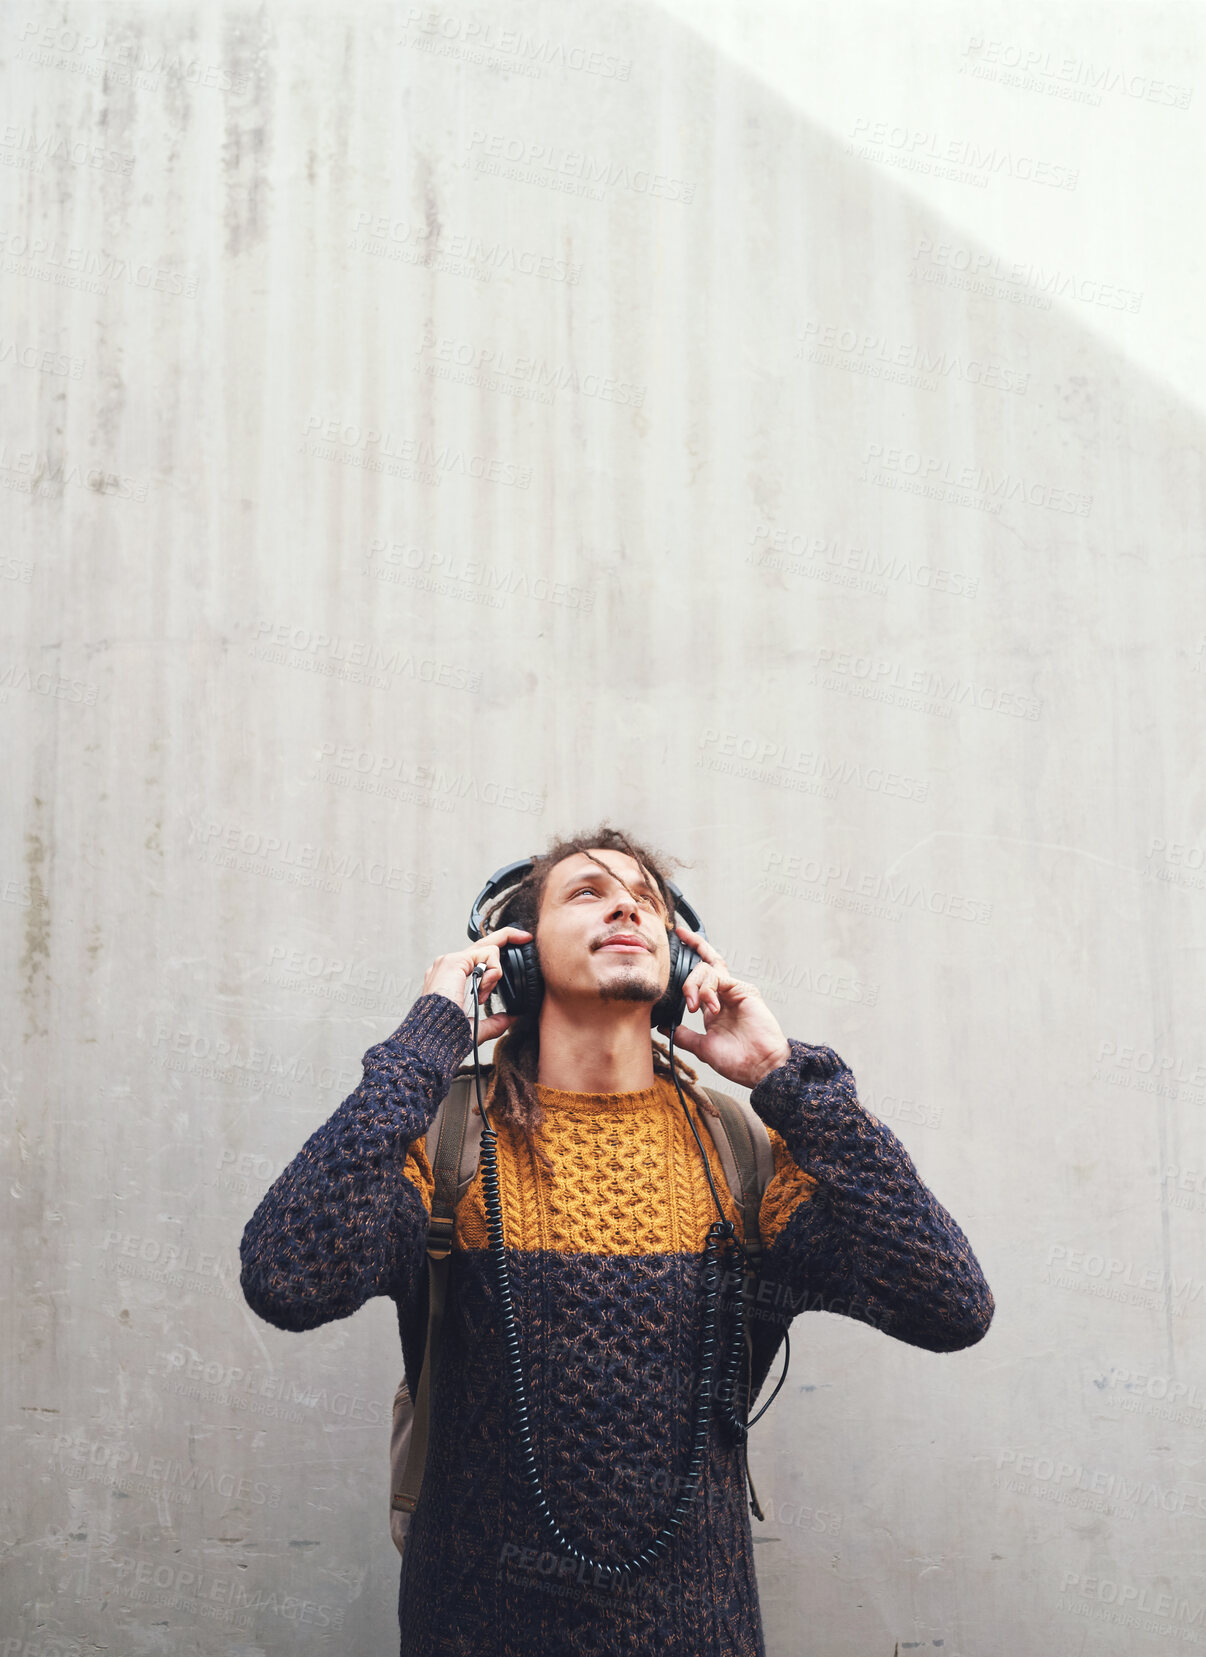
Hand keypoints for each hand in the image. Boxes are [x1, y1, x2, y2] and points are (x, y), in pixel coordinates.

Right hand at [421, 926, 532, 1041]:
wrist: (435, 1037)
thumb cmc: (447, 1035)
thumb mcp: (477, 1027)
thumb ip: (494, 1021)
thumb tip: (510, 1018)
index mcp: (451, 979)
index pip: (477, 957)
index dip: (497, 950)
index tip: (517, 947)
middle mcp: (449, 966)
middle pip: (482, 943)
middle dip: (508, 936)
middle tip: (525, 937)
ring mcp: (449, 961)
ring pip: (488, 951)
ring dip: (495, 974)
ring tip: (484, 995)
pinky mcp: (454, 961)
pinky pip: (486, 955)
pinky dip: (493, 972)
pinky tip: (483, 989)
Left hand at [669, 923, 791, 1088]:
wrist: (759, 1068)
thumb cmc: (737, 1061)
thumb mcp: (702, 1047)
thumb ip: (684, 1035)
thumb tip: (664, 1027)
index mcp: (713, 1007)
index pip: (699, 974)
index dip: (690, 952)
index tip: (677, 935)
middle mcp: (724, 995)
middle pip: (703, 964)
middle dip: (687, 978)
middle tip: (686, 1003)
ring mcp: (734, 991)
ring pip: (707, 969)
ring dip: (695, 986)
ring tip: (695, 1007)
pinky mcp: (744, 990)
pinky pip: (718, 977)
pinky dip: (708, 989)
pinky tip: (710, 1006)